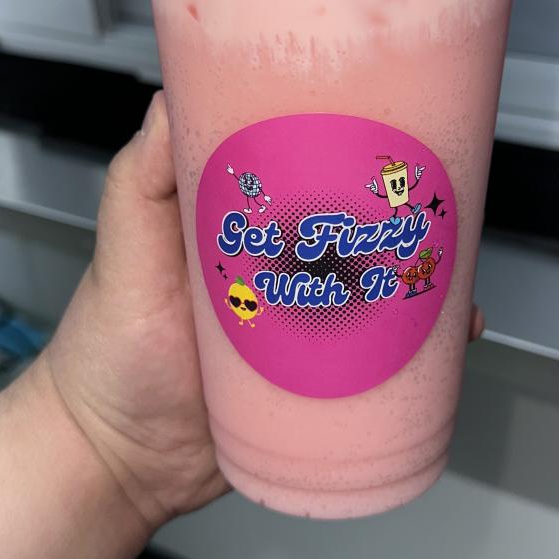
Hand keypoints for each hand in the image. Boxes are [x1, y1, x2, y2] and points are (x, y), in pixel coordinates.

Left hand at [40, 93, 485, 530]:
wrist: (115, 461)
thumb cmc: (107, 349)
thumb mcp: (121, 245)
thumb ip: (140, 174)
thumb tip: (171, 96)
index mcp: (239, 229)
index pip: (303, 175)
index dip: (347, 154)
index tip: (387, 134)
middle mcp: (275, 272)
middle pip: (353, 236)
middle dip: (400, 222)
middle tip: (434, 211)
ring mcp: (298, 330)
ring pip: (373, 297)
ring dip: (419, 285)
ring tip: (450, 278)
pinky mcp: (312, 386)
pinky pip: (373, 365)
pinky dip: (414, 353)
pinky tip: (445, 341)